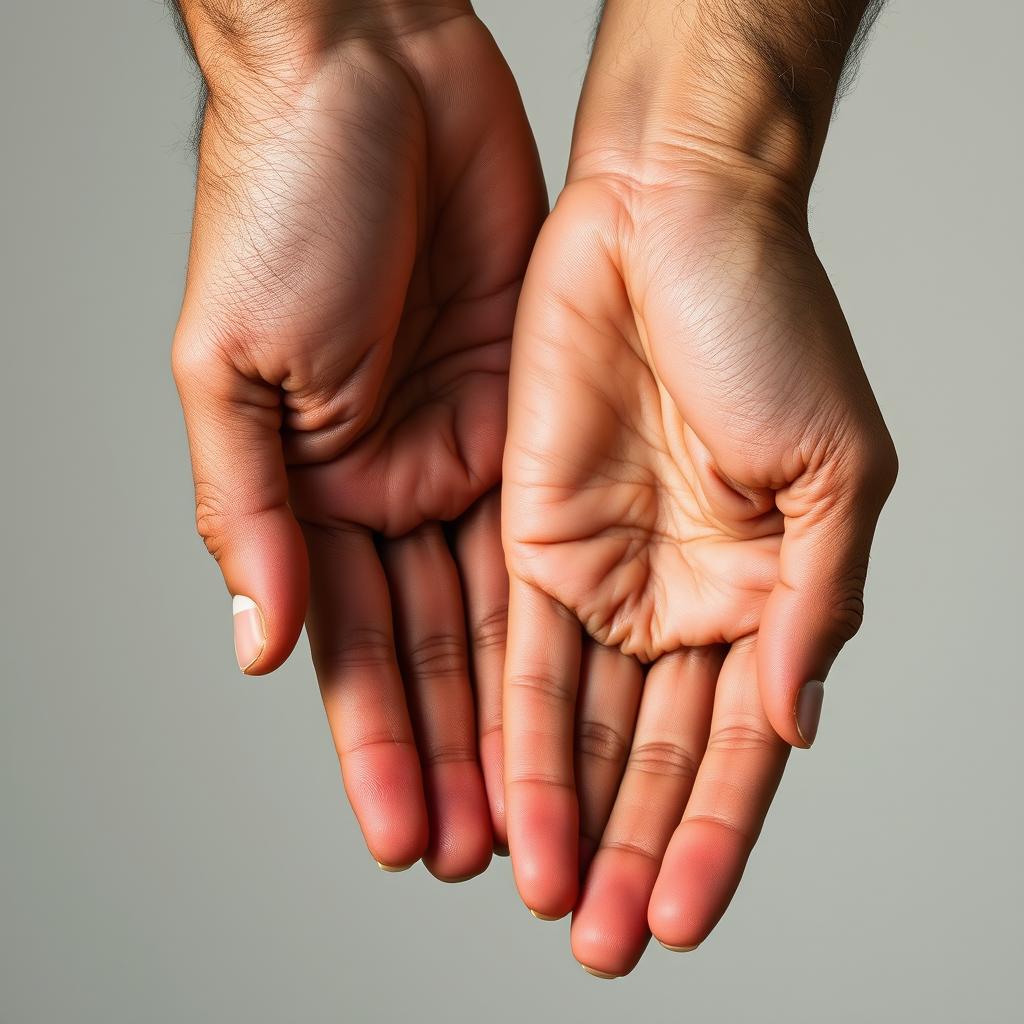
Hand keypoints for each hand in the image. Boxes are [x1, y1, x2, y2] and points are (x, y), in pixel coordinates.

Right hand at [171, 4, 545, 877]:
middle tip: (493, 857)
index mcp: (310, 489)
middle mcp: (393, 488)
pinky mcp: (532, 416)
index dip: (378, 743)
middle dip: (461, 754)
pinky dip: (570, 616)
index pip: (350, 647)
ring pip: (507, 613)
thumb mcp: (233, 365)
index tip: (404, 834)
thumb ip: (245, 509)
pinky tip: (588, 691)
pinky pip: (558, 533)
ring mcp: (467, 458)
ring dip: (523, 713)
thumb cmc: (280, 204)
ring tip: (548, 807)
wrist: (374, 78)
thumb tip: (261, 639)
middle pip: (438, 650)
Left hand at [502, 151, 895, 968]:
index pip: (739, 744)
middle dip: (632, 847)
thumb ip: (817, 603)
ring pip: (578, 723)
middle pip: (651, 752)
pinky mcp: (530, 536)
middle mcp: (681, 594)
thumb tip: (795, 721)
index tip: (687, 917)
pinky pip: (517, 655)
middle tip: (609, 944)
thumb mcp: (836, 472)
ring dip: (565, 814)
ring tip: (555, 903)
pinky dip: (513, 735)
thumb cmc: (768, 322)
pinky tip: (509, 809)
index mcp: (767, 588)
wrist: (671, 221)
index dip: (715, 833)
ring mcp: (602, 571)